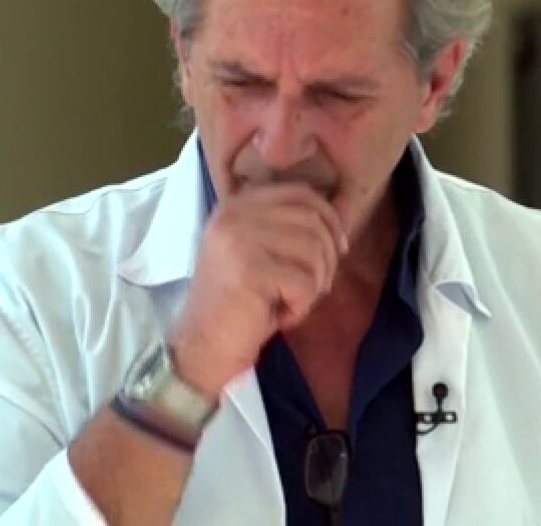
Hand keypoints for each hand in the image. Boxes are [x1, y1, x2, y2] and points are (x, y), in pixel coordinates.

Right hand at [166, 183, 349, 396]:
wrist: (202, 348)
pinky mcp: (248, 270)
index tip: (338, 248)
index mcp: (237, 205)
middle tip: (317, 288)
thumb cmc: (240, 305)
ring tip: (293, 303)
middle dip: (327, 257)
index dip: (329, 218)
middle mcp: (233, 215)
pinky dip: (302, 306)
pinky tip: (280, 319)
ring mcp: (238, 239)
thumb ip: (287, 228)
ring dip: (315, 284)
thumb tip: (338, 221)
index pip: (301, 192)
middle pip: (312, 220)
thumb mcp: (261, 254)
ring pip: (313, 250)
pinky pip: (303, 282)